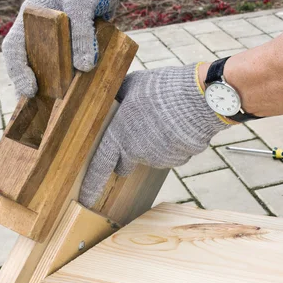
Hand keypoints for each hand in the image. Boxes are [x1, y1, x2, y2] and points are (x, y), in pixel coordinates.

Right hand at [2, 0, 134, 97]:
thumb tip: (84, 66)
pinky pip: (68, 67)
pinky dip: (70, 81)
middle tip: (42, 106)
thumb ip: (81, 32)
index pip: (14, 48)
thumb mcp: (83, 3)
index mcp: (31, 17)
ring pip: (48, 68)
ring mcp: (57, 39)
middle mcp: (40, 30)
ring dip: (51, 87)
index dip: (17, 71)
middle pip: (29, 63)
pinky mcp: (73, 45)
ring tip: (57, 107)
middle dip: (32, 85)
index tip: (30, 90)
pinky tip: (78, 94)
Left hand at [79, 64, 226, 207]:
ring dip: (153, 145)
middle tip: (135, 138)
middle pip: (124, 164)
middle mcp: (135, 152)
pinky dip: (172, 145)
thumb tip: (115, 97)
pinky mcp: (177, 160)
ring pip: (150, 157)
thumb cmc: (161, 89)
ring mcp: (157, 159)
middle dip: (125, 158)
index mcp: (118, 135)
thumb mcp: (132, 84)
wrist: (198, 99)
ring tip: (165, 119)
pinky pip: (170, 154)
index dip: (91, 183)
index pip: (100, 165)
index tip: (85, 197)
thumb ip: (119, 96)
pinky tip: (179, 126)